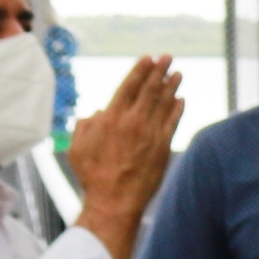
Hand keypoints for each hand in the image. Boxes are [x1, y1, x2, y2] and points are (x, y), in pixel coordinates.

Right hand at [65, 57, 180, 218]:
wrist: (114, 201)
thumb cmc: (92, 176)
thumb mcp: (77, 147)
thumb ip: (84, 125)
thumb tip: (97, 112)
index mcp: (111, 118)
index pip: (129, 86)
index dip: (140, 70)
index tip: (148, 58)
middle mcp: (133, 122)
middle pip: (150, 90)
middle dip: (159, 71)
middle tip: (167, 57)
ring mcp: (150, 134)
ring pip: (164, 103)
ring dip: (172, 86)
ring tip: (177, 73)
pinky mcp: (163, 148)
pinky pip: (173, 123)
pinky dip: (178, 109)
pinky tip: (181, 99)